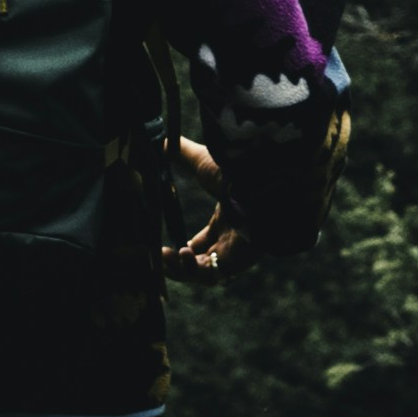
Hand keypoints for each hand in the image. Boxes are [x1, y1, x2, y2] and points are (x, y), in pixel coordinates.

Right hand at [162, 126, 239, 282]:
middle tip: (158, 256)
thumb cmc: (234, 171)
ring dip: (181, 269)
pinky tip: (181, 254)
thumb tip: (161, 140)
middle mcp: (232, 240)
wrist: (259, 183)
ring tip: (165, 256)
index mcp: (226, 220)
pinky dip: (192, 270)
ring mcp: (235, 252)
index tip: (162, 247)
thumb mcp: (202, 162)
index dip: (183, 249)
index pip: (203, 243)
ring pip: (205, 273)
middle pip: (202, 263)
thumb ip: (181, 154)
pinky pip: (212, 276)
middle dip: (176, 264)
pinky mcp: (238, 262)